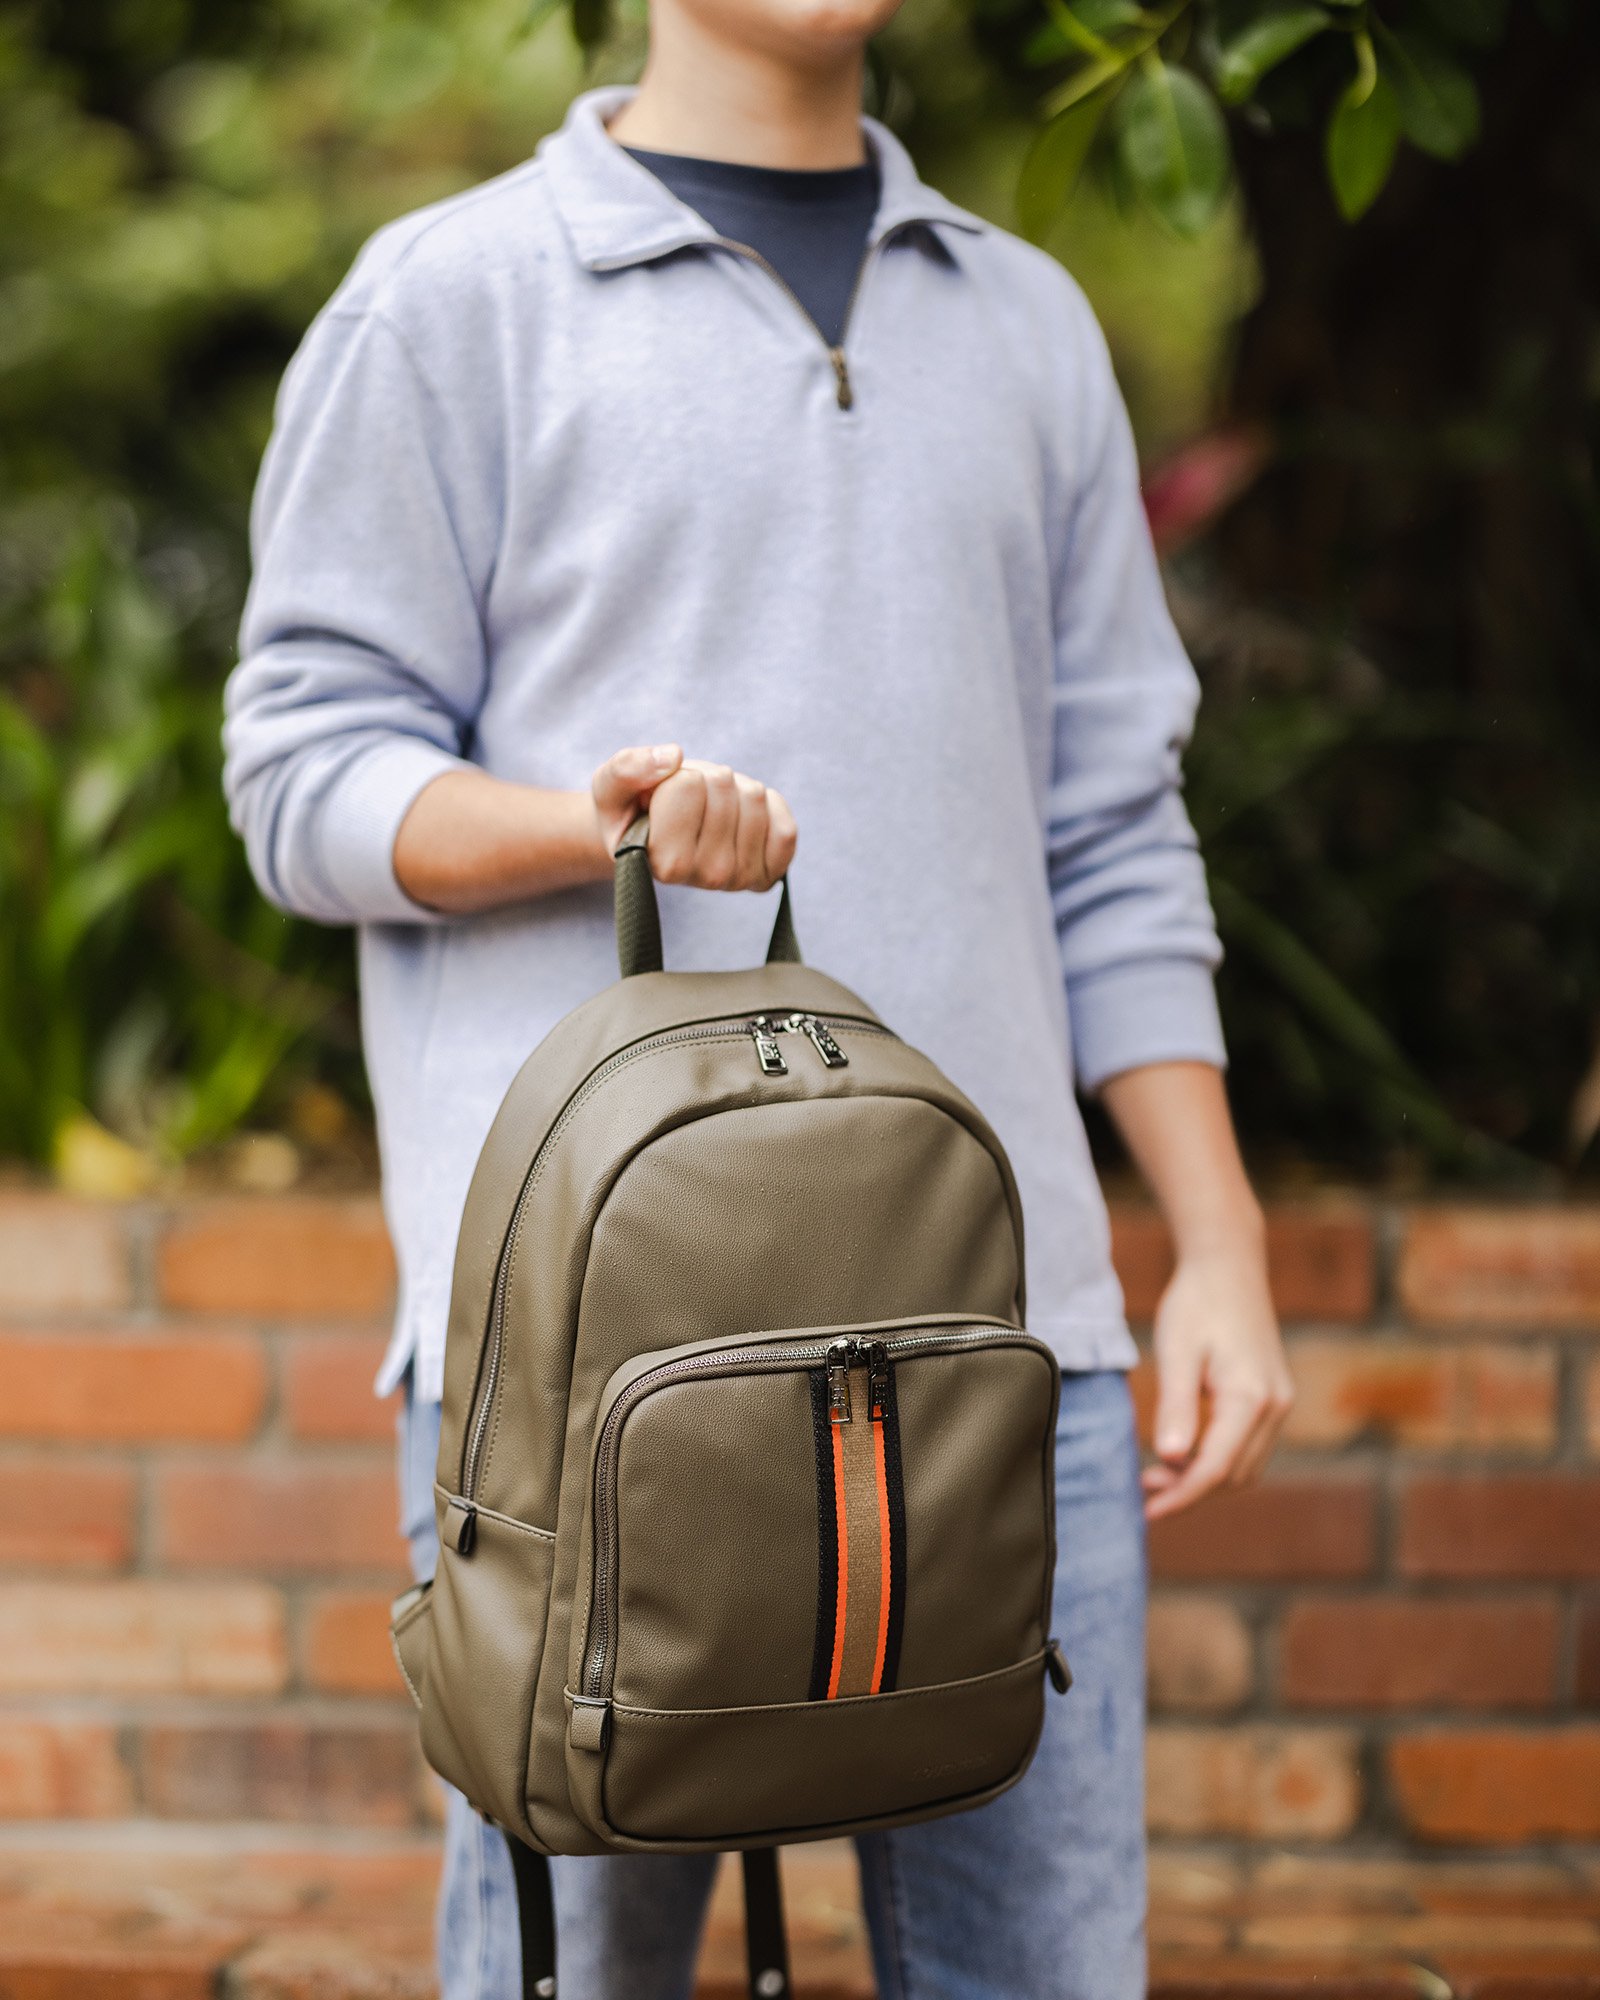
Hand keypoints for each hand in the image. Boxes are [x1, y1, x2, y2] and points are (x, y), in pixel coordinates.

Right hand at [592, 745, 796, 891]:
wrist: (653, 845)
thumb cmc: (630, 813)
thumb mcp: (611, 786)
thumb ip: (628, 768)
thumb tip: (673, 756)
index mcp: (663, 861)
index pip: (687, 784)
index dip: (672, 779)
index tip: (657, 801)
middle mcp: (705, 877)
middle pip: (723, 785)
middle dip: (703, 780)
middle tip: (686, 804)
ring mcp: (740, 879)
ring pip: (754, 797)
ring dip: (732, 790)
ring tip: (707, 811)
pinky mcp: (768, 874)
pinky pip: (785, 827)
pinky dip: (768, 809)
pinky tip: (739, 819)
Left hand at [1141, 1239, 1293, 1520]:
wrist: (1228, 1266)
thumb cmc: (1197, 1304)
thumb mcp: (1177, 1352)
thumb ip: (1176, 1406)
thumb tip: (1171, 1459)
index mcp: (1250, 1398)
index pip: (1216, 1469)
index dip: (1182, 1496)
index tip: (1147, 1512)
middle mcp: (1275, 1407)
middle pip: (1235, 1476)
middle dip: (1191, 1492)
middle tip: (1144, 1492)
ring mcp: (1279, 1403)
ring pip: (1245, 1465)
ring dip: (1205, 1478)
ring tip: (1158, 1475)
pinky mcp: (1272, 1398)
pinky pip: (1248, 1445)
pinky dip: (1218, 1459)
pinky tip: (1183, 1451)